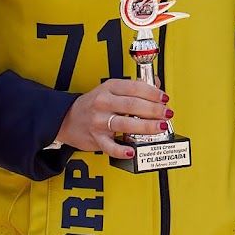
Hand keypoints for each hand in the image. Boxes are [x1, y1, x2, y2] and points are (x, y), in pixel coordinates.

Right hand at [56, 78, 170, 158]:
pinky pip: (110, 146)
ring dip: (146, 126)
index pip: (134, 87)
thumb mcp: (111, 89)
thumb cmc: (93, 104)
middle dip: (154, 110)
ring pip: (125, 124)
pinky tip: (132, 150)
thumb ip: (134, 87)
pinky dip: (121, 150)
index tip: (164, 98)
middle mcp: (103, 103)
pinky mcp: (96, 139)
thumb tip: (157, 84)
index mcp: (109, 88)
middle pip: (132, 105)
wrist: (67, 119)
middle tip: (166, 113)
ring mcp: (99, 121)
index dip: (153, 93)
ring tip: (160, 127)